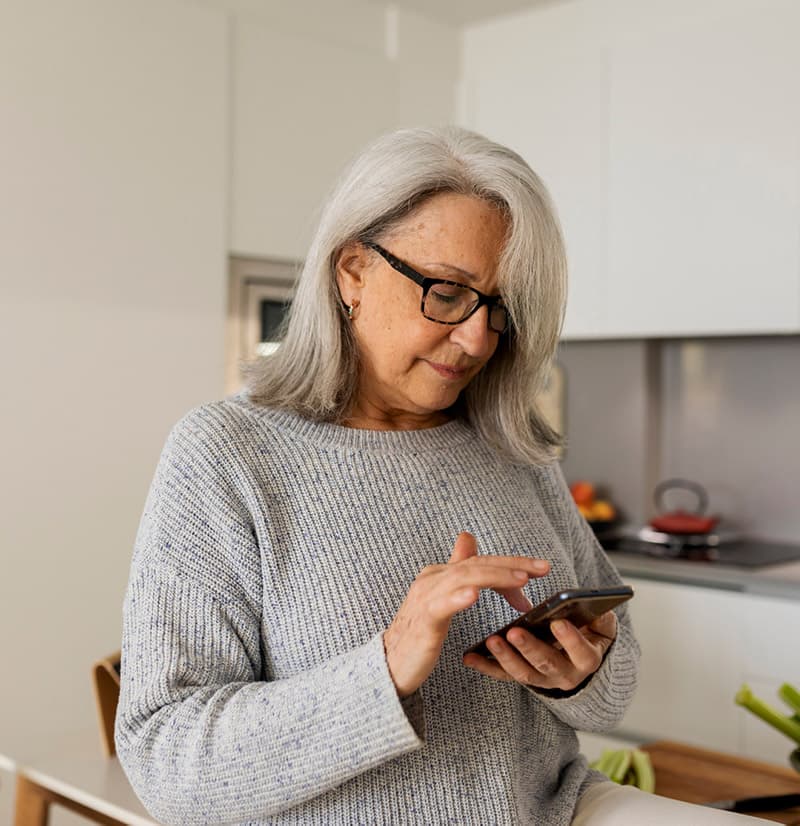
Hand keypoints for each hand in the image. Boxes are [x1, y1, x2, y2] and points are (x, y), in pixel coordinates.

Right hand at [383, 532, 549, 697]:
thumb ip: (459, 569)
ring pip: (464, 578)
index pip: (481, 561)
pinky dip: (458, 598)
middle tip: (542, 569)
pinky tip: (474, 595)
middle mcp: (432, 579)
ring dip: (494, 577)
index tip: (541, 569)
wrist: (389, 663)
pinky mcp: (423, 620)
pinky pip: (440, 605)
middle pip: (477, 565)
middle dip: (512, 565)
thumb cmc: (420, 631)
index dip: (511, 563)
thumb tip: (468, 538)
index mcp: (440, 574)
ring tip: (520, 579)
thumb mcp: (443, 597)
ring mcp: (426, 598)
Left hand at [462, 610, 616, 692]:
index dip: (571, 639)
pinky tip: (470, 657)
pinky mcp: (523, 677)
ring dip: (506, 657)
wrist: (581, 658)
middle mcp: (565, 674)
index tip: (558, 622)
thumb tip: (596, 605)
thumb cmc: (589, 633)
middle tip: (515, 631)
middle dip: (530, 648)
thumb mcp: (602, 626)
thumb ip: (601, 617)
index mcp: (587, 659)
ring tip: (491, 640)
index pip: (582, 652)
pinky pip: (504, 674)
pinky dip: (486, 666)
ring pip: (524, 672)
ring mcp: (542, 679)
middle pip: (548, 664)